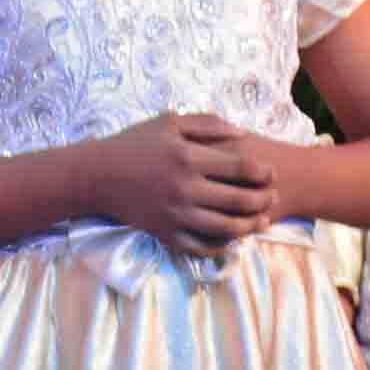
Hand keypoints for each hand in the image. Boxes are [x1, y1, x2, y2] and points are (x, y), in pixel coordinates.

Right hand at [87, 113, 277, 255]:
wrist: (97, 176)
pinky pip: (201, 246)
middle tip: (273, 198)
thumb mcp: (169, 122)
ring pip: (226, 227)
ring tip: (260, 222)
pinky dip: (221, 246)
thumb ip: (208, 124)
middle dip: (263, 200)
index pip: (241, 167)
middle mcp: (185, 188)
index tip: (270, 173)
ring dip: (250, 226)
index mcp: (189, 157)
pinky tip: (231, 239)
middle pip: (240, 199)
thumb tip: (243, 132)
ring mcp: (176, 214)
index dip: (263, 172)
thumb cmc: (135, 144)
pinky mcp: (165, 233)